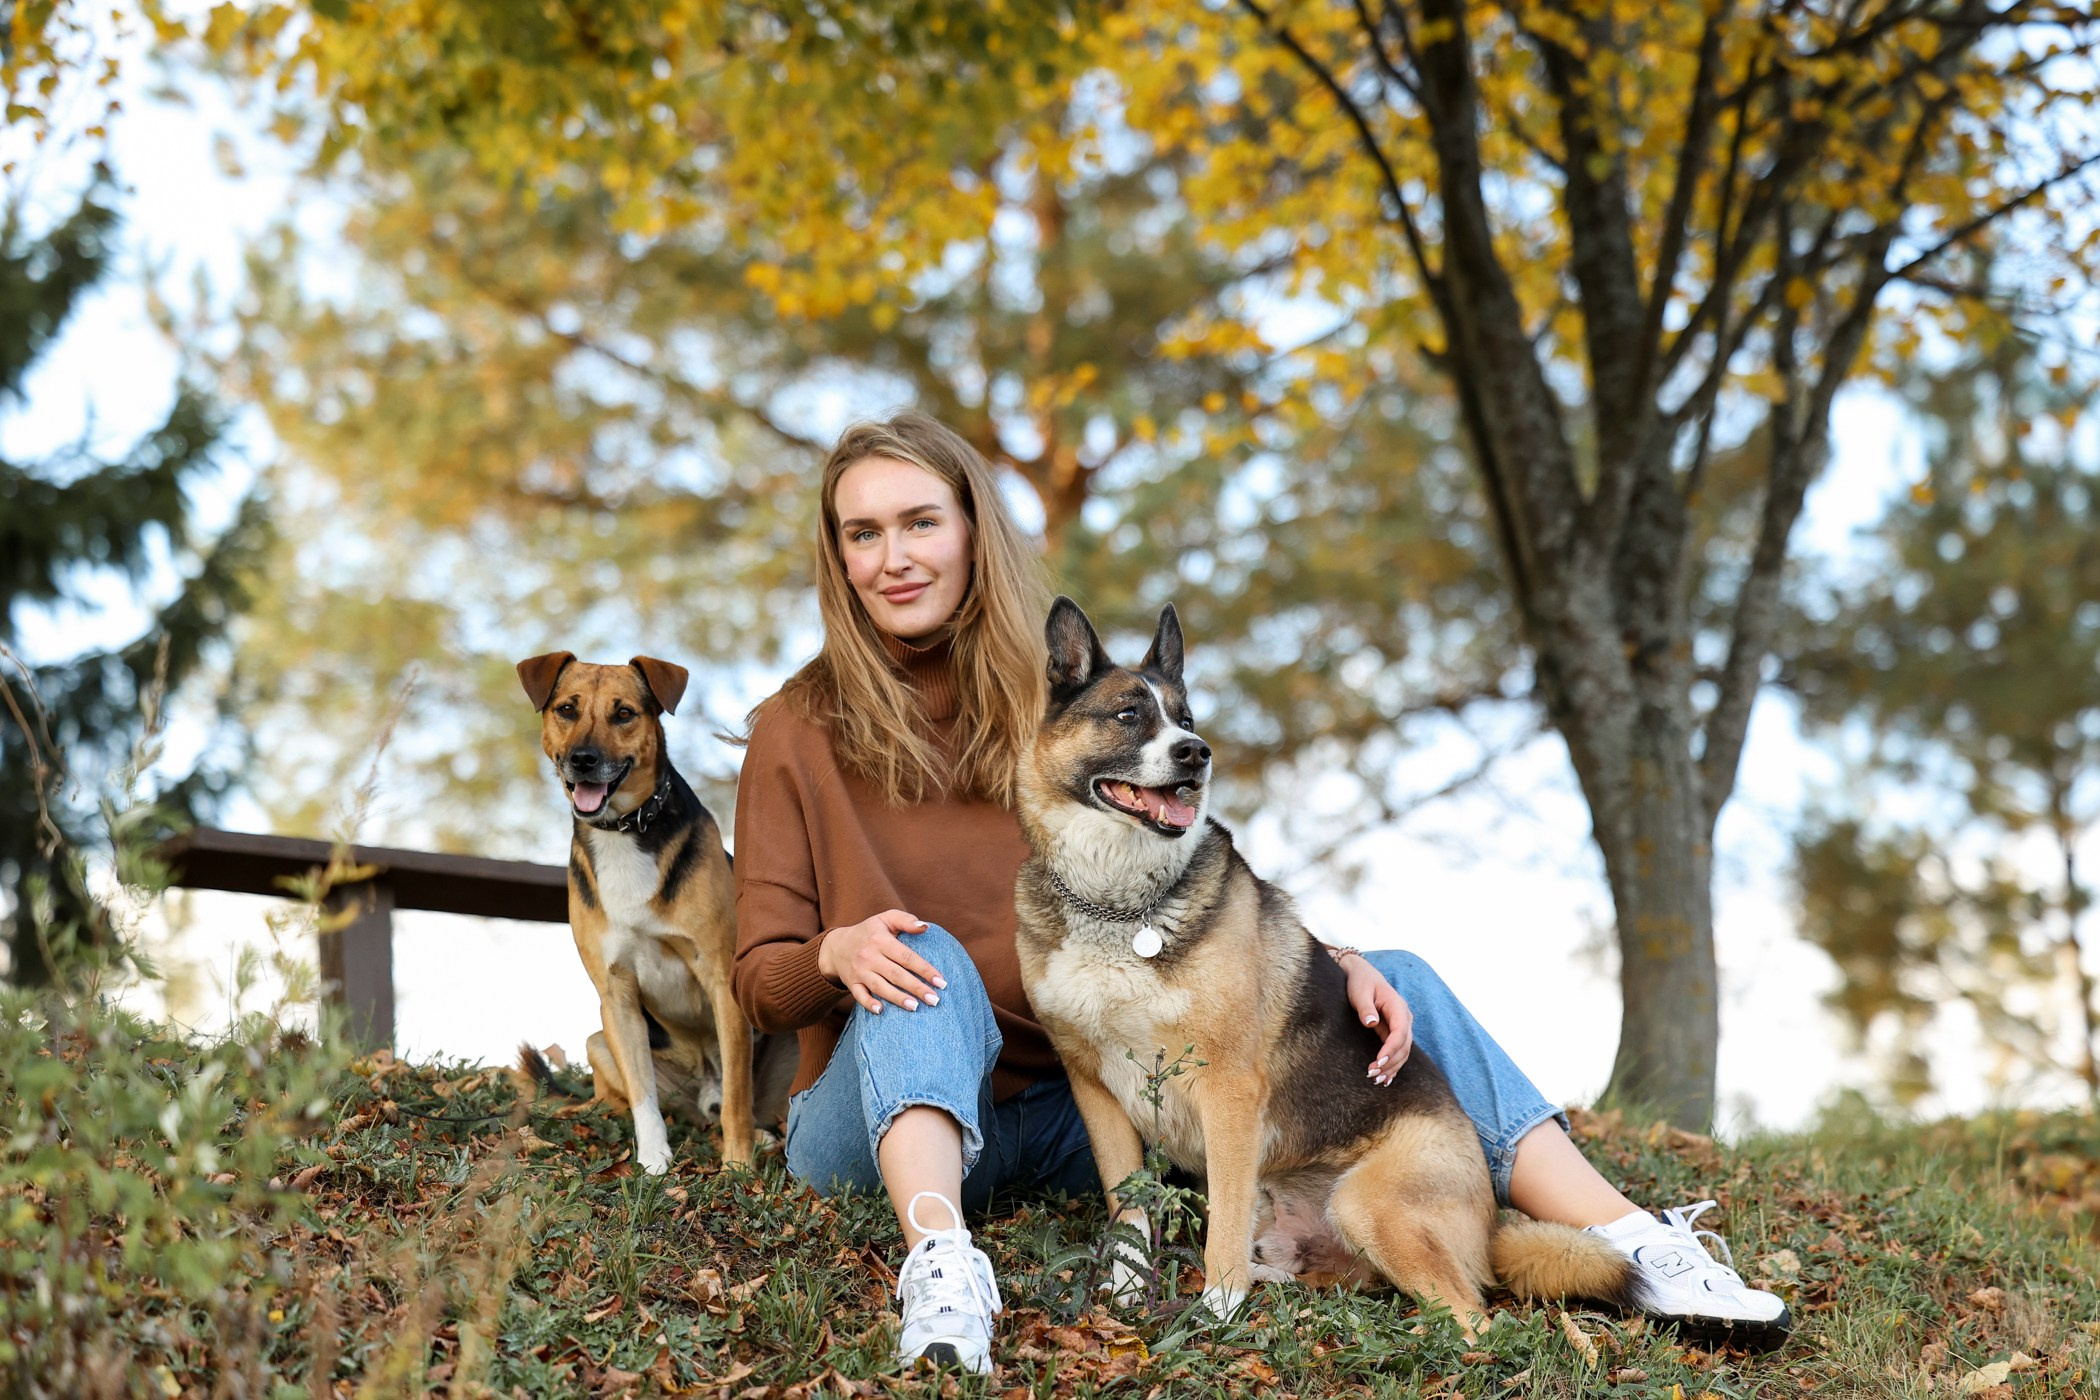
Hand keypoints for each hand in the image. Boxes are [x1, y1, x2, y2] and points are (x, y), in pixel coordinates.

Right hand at [816, 909, 947, 1014]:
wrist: (836, 946)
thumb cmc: (869, 932)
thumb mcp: (885, 919)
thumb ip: (906, 920)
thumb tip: (925, 927)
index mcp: (881, 940)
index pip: (907, 956)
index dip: (925, 969)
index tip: (941, 981)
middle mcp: (869, 956)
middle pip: (896, 974)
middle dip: (916, 988)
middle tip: (934, 1000)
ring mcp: (860, 971)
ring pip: (880, 987)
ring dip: (897, 998)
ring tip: (915, 1007)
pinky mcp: (852, 983)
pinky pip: (859, 995)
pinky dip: (868, 1003)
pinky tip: (881, 1011)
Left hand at [1340, 952, 1412, 1084]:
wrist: (1361, 974)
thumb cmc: (1359, 982)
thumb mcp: (1359, 992)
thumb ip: (1365, 1007)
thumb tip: (1372, 1023)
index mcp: (1398, 1007)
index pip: (1400, 1032)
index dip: (1391, 1049)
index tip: (1379, 1061)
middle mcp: (1404, 1018)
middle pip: (1404, 1045)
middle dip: (1391, 1062)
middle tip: (1373, 1075)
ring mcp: (1401, 1025)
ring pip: (1403, 1051)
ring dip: (1393, 1067)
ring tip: (1377, 1080)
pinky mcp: (1393, 1031)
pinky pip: (1397, 1050)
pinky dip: (1393, 1064)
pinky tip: (1386, 1078)